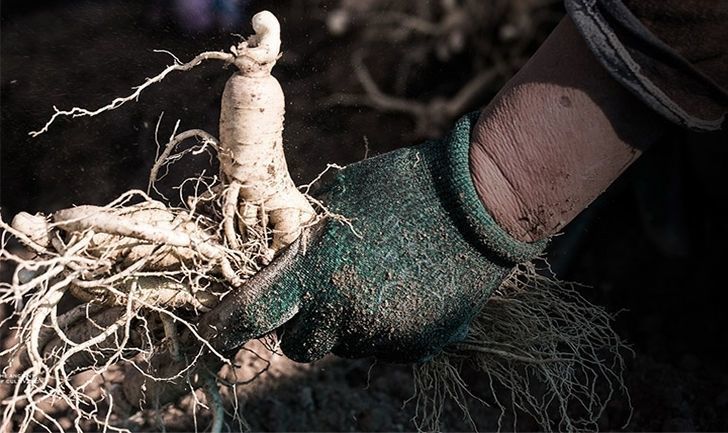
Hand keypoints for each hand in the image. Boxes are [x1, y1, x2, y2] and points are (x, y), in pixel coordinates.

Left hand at [198, 114, 544, 362]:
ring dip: (348, 322)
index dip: (227, 325)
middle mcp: (345, 318)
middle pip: (299, 344)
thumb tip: (283, 261)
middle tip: (324, 290)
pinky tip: (407, 289)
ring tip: (380, 277)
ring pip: (344, 345)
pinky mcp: (418, 348)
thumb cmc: (405, 188)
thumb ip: (306, 240)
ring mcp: (384, 340)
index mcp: (317, 277)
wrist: (481, 206)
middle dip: (301, 324)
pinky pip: (382, 345)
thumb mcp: (342, 199)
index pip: (251, 317)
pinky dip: (385, 326)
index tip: (215, 329)